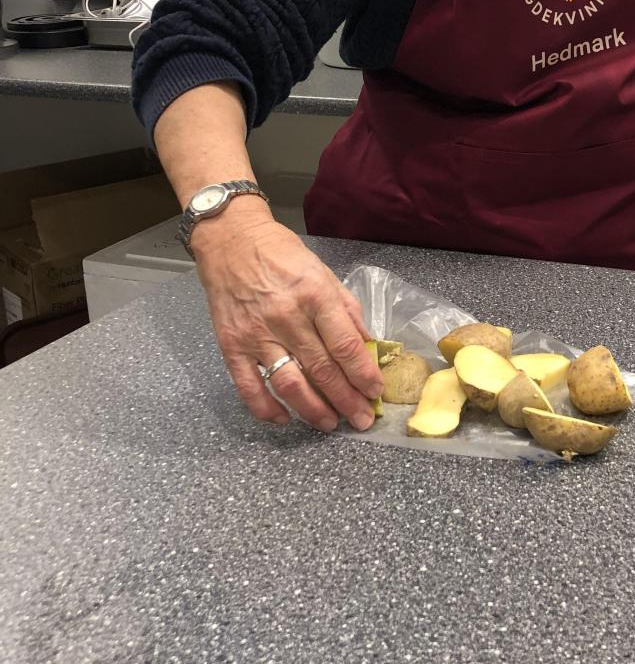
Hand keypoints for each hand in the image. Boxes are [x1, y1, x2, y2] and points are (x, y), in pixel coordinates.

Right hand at [192, 210, 382, 430]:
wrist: (231, 239)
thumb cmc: (281, 254)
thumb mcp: (323, 273)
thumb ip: (347, 310)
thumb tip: (369, 345)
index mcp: (315, 295)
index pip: (346, 345)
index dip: (364, 375)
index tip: (375, 392)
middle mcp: (287, 317)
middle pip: (323, 370)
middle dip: (347, 401)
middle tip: (361, 420)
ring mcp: (256, 334)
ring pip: (290, 384)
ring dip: (313, 411)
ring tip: (330, 424)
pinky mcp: (231, 345)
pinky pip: (250, 387)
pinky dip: (267, 409)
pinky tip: (284, 419)